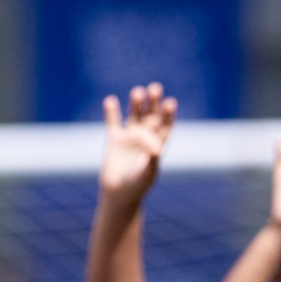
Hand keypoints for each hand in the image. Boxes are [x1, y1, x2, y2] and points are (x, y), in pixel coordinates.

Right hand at [100, 83, 176, 202]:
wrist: (119, 193)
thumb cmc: (138, 185)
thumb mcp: (147, 173)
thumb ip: (152, 160)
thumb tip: (157, 148)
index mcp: (159, 144)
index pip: (166, 125)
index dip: (168, 114)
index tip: (170, 103)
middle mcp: (146, 137)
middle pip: (151, 115)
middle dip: (154, 102)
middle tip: (155, 88)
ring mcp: (130, 137)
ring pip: (134, 115)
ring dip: (136, 103)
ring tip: (137, 92)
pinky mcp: (115, 139)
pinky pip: (113, 122)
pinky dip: (111, 111)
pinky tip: (111, 101)